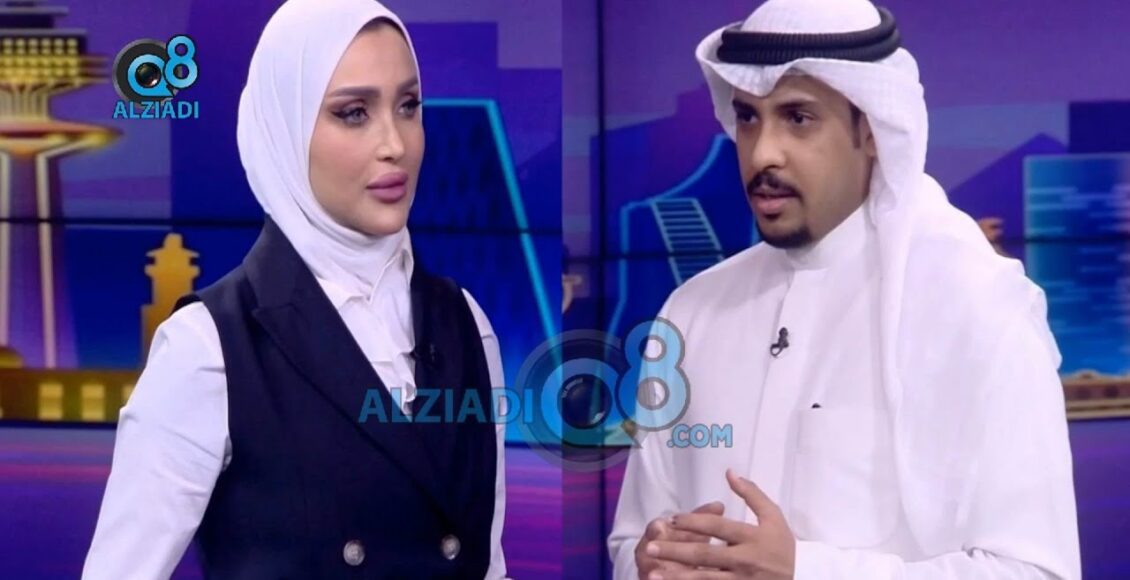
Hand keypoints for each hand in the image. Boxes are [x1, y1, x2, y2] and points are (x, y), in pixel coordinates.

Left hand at [646, 469, 794, 578]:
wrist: (803, 578)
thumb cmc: (783, 545)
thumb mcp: (773, 516)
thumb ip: (752, 494)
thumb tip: (729, 472)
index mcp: (752, 537)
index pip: (718, 528)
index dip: (694, 523)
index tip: (673, 519)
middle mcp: (744, 560)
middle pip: (705, 555)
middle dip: (675, 552)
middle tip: (650, 547)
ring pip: (705, 579)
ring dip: (677, 577)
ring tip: (653, 574)